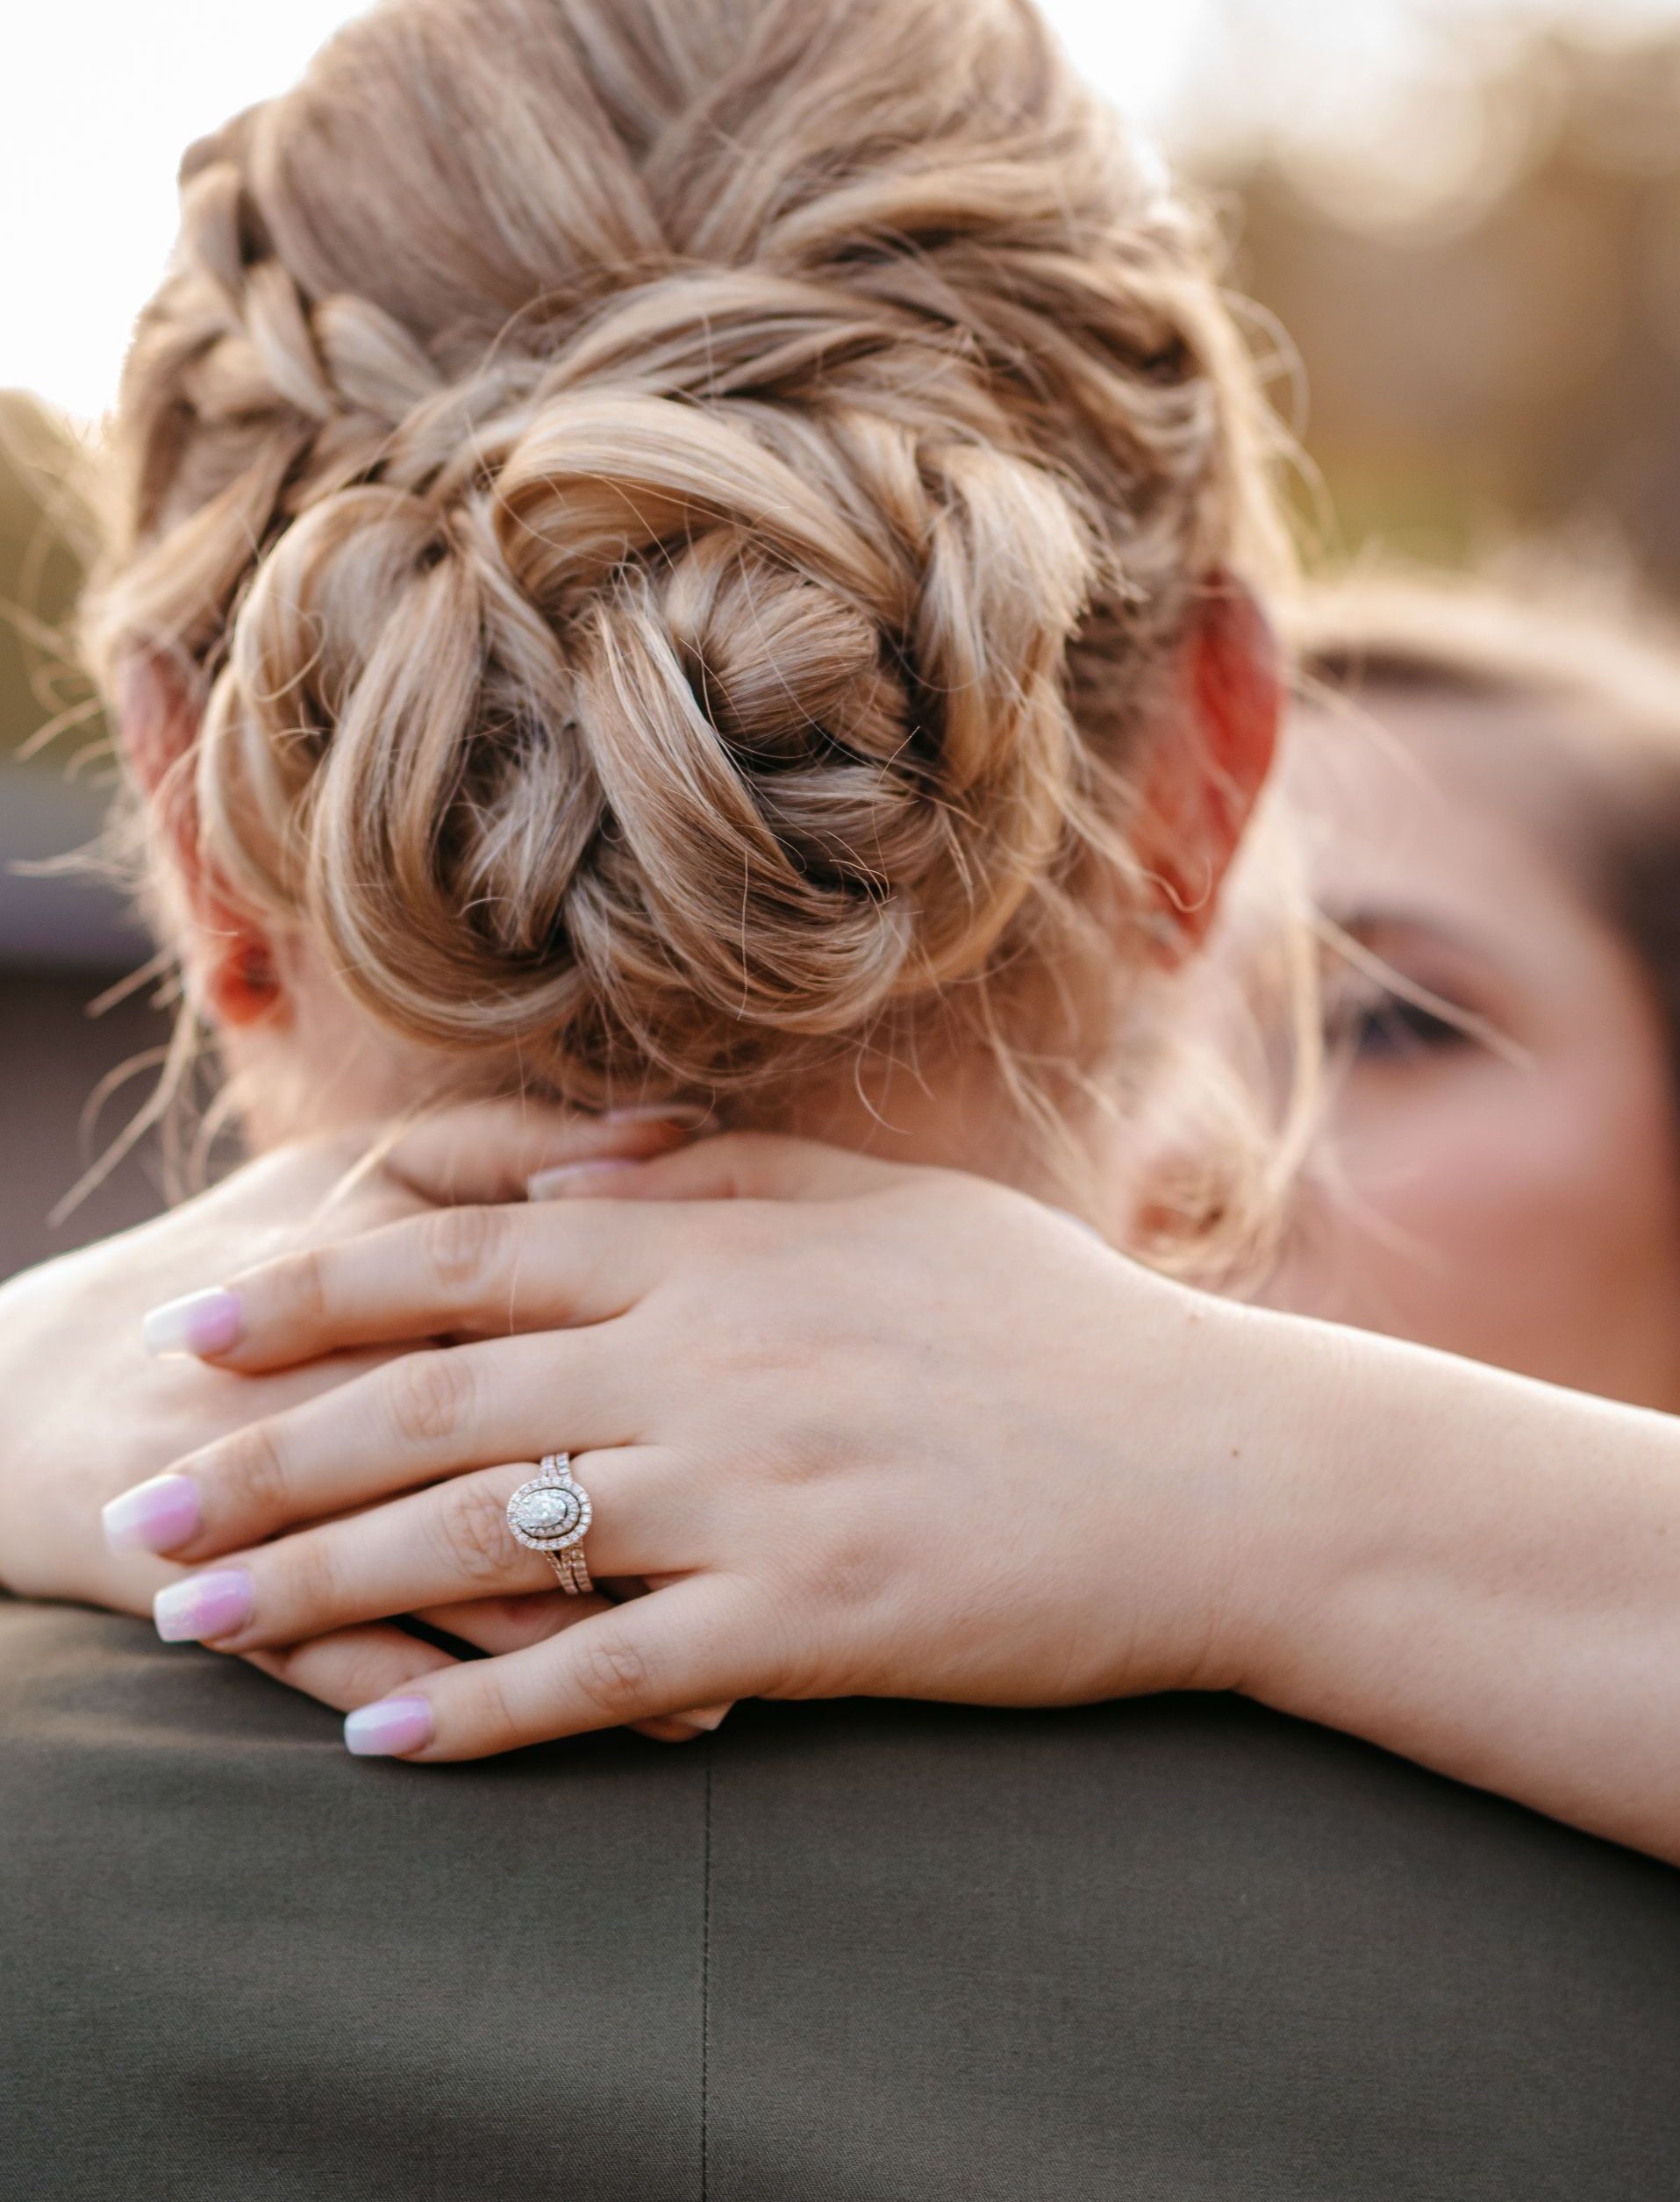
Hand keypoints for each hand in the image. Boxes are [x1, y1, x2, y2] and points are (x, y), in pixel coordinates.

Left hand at [106, 1137, 1286, 1760]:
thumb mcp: (891, 1210)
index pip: (469, 1263)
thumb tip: (566, 1171)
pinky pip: (609, 1674)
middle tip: (143, 1502)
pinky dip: (486, 1709)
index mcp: (723, 1254)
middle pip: (436, 1403)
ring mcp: (756, 1492)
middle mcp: (712, 1361)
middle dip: (266, 1455)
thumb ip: (721, 1177)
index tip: (202, 1330)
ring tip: (197, 1622)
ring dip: (325, 1584)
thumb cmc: (1054, 1328)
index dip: (319, 1295)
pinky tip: (385, 1741)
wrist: (1218, 1466)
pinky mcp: (809, 1621)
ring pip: (487, 1536)